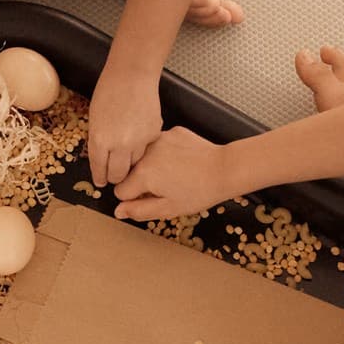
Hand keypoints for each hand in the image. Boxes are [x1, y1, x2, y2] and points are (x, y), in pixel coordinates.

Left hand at [86, 72, 163, 187]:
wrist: (132, 76)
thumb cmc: (109, 92)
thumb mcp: (94, 120)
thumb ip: (98, 142)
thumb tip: (102, 161)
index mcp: (100, 141)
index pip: (100, 170)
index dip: (100, 178)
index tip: (101, 182)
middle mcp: (119, 145)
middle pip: (118, 175)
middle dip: (115, 176)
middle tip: (114, 173)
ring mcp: (139, 141)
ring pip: (135, 164)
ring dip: (130, 161)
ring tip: (127, 150)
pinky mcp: (154, 135)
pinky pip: (147, 149)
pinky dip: (142, 146)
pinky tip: (138, 133)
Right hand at [113, 127, 234, 221]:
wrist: (224, 169)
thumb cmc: (200, 191)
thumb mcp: (168, 209)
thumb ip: (139, 211)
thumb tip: (118, 211)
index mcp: (143, 174)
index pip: (121, 190)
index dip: (134, 199)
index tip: (150, 198)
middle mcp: (146, 153)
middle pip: (131, 172)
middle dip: (142, 181)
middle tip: (165, 187)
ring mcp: (159, 139)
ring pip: (144, 157)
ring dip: (152, 166)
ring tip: (174, 173)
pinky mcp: (171, 132)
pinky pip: (159, 145)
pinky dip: (165, 153)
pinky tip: (180, 161)